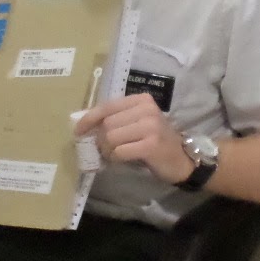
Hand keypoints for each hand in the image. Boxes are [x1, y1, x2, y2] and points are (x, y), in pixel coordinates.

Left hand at [74, 93, 192, 185]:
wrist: (181, 159)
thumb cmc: (156, 140)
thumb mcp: (138, 123)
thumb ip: (117, 119)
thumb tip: (86, 125)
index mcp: (142, 100)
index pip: (108, 106)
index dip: (89, 118)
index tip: (78, 130)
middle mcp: (146, 110)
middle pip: (107, 124)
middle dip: (100, 140)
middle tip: (103, 149)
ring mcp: (150, 127)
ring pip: (111, 137)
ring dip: (107, 150)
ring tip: (113, 155)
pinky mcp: (150, 145)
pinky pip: (119, 151)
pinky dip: (115, 158)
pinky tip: (121, 159)